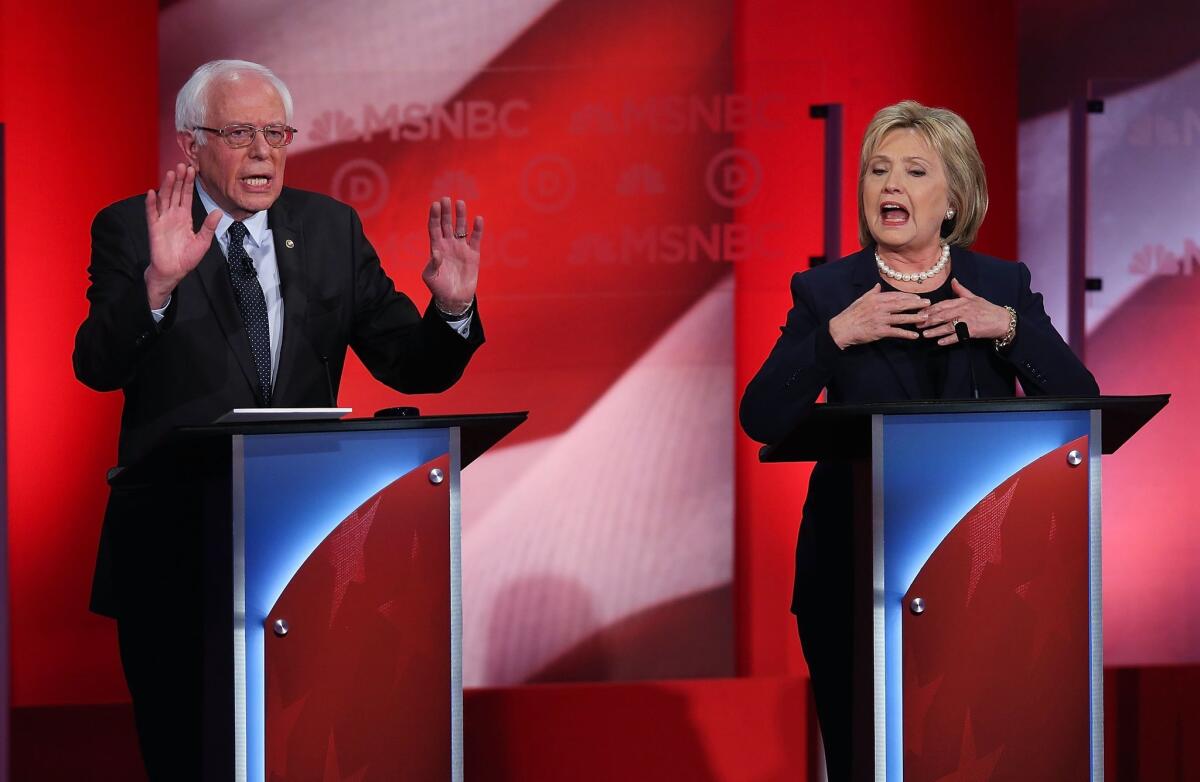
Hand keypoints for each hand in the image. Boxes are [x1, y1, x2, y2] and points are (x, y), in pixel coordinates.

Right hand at [144, 164, 220, 307]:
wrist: (173, 271)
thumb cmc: (186, 258)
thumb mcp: (203, 242)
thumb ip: (209, 227)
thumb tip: (218, 212)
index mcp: (184, 217)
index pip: (187, 196)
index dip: (189, 183)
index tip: (192, 169)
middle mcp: (173, 215)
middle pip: (176, 193)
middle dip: (179, 179)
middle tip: (182, 165)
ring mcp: (163, 220)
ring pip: (165, 199)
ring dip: (167, 186)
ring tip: (171, 173)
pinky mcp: (154, 228)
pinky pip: (152, 213)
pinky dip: (151, 203)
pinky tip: (152, 192)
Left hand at [422, 196, 482, 313]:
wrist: (455, 299)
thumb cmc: (439, 288)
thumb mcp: (430, 277)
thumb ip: (432, 264)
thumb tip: (436, 252)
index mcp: (436, 247)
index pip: (434, 228)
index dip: (434, 216)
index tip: (435, 205)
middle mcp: (449, 245)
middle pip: (447, 224)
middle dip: (446, 212)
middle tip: (446, 199)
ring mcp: (461, 248)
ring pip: (461, 228)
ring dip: (461, 216)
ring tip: (461, 203)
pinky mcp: (473, 254)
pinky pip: (476, 239)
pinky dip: (477, 229)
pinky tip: (478, 219)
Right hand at [828, 283, 930, 348]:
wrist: (842, 328)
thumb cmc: (851, 314)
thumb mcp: (861, 300)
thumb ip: (872, 293)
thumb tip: (878, 285)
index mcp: (876, 298)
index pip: (896, 296)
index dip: (908, 297)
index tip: (918, 298)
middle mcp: (880, 307)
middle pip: (902, 304)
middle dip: (916, 304)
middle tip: (928, 304)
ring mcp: (880, 319)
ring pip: (901, 318)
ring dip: (915, 318)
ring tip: (925, 317)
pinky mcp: (880, 331)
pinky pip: (896, 332)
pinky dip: (906, 334)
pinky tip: (915, 336)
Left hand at [918, 278, 1009, 344]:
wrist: (1002, 320)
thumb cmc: (987, 309)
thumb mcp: (974, 297)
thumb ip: (961, 290)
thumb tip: (953, 280)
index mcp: (962, 302)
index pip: (943, 304)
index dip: (930, 309)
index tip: (920, 312)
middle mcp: (964, 310)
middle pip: (942, 315)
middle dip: (929, 319)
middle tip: (917, 323)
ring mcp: (968, 321)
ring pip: (948, 326)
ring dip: (935, 330)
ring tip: (925, 334)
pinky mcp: (972, 331)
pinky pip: (958, 336)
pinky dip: (948, 339)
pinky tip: (939, 343)